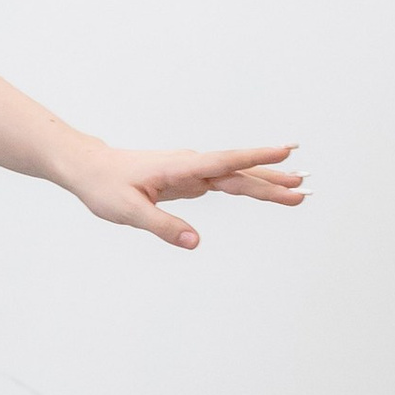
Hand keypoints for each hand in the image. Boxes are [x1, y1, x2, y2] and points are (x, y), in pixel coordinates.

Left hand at [57, 139, 303, 249]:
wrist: (90, 168)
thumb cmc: (104, 186)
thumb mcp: (128, 211)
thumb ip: (163, 227)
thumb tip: (196, 243)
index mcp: (179, 168)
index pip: (224, 162)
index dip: (255, 157)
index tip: (286, 150)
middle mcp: (191, 165)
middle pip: (239, 173)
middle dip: (272, 181)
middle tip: (304, 189)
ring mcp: (193, 171)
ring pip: (236, 176)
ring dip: (267, 182)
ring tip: (298, 189)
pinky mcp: (191, 180)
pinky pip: (226, 182)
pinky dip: (248, 185)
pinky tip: (267, 189)